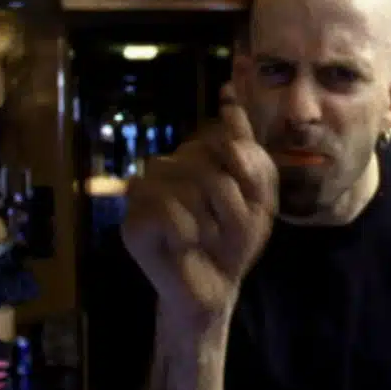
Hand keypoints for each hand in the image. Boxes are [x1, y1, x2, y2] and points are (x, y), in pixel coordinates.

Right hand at [122, 84, 276, 326]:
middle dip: (234, 201)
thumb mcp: (257, 194)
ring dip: (215, 221)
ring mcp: (144, 195)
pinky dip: (189, 232)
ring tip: (211, 240)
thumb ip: (247, 150)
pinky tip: (188, 245)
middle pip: (206, 160)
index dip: (244, 170)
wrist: (218, 289)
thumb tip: (229, 100)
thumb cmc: (234, 242)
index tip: (251, 200)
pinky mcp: (132, 224)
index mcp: (192, 156)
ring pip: (190, 184)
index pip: (221, 139)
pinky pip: (167, 210)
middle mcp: (164, 168)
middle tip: (230, 230)